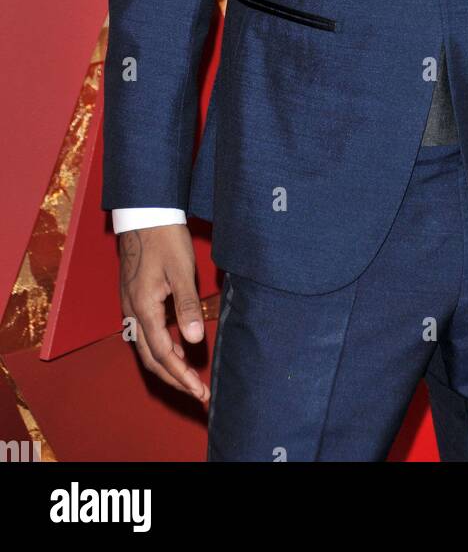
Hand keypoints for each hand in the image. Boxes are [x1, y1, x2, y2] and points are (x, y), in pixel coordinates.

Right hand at [119, 224, 209, 403]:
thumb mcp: (181, 270)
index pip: (162, 353)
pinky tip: (176, 348)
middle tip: (197, 393)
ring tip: (189, 377)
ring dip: (167, 365)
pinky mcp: (134, 299)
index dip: (181, 375)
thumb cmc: (165, 238)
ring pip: (145, 348)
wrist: (144, 214)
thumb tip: (193, 340)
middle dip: (174, 378)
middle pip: (150, 358)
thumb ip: (186, 306)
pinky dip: (160, 348)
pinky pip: (144, 334)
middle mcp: (132, 311)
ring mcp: (130, 306)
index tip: (199, 390)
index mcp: (143, 307)